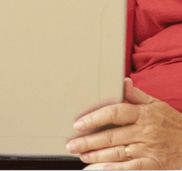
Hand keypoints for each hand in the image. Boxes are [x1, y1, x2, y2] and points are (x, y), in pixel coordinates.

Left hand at [66, 78, 181, 169]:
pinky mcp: (155, 165)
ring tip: (81, 155)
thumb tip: (123, 82)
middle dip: (89, 141)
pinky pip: (133, 168)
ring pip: (118, 153)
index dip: (94, 118)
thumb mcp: (156, 104)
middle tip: (71, 144)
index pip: (114, 113)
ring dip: (97, 156)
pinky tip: (102, 169)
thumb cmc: (172, 123)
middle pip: (111, 136)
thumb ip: (137, 95)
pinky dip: (116, 169)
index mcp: (142, 114)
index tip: (78, 123)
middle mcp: (144, 131)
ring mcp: (149, 149)